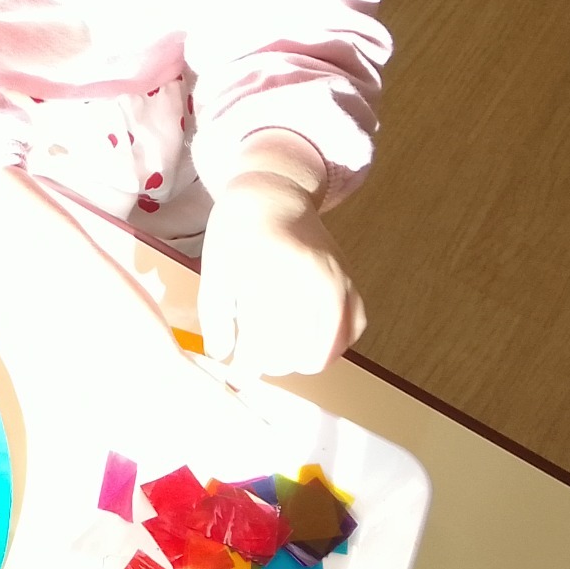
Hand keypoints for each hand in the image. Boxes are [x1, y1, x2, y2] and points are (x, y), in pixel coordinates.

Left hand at [198, 136, 364, 376]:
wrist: (273, 194)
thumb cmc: (238, 232)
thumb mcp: (215, 269)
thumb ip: (216, 315)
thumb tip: (222, 356)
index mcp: (274, 265)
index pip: (269, 331)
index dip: (251, 362)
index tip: (237, 374)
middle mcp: (314, 270)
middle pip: (305, 341)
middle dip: (278, 362)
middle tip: (257, 361)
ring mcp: (338, 274)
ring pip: (334, 339)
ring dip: (307, 356)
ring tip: (281, 352)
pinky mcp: (350, 279)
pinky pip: (354, 325)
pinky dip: (335, 342)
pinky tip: (309, 341)